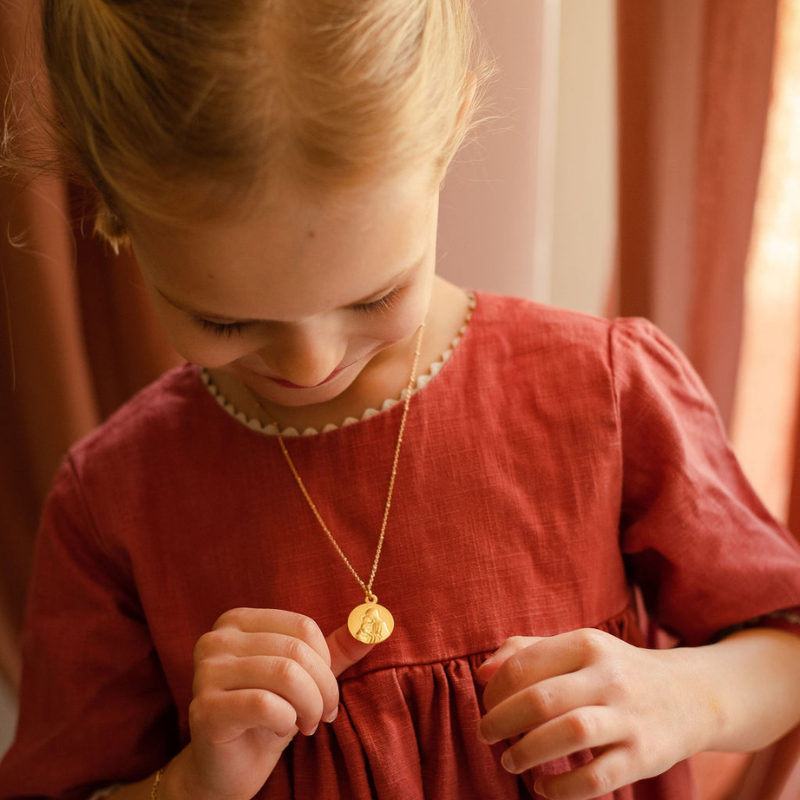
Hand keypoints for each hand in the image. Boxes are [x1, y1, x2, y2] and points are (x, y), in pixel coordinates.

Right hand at [171, 608, 373, 799]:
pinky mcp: (204, 708)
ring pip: (284, 674)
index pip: (303, 627)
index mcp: (238, 621)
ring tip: (307, 724)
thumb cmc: (267, 716)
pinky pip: (264, 704)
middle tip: (324, 715)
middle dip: (323, 688)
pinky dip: (286, 721)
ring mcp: (206, 672)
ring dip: (309, 706)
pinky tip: (281, 731)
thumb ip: (337, 648)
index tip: (325, 690)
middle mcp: (217, 639)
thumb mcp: (305, 676)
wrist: (227, 768)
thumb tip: (377, 622)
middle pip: (295, 650)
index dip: (326, 662)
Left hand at [476, 629, 708, 799]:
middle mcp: (609, 676)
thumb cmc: (614, 671)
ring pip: (569, 734)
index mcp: (587, 643)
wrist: (690, 695)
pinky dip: (563, 787)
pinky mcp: (645, 756)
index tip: (487, 704)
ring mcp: (630, 717)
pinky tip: (543, 787)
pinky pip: (597, 777)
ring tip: (510, 761)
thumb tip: (482, 673)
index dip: (495, 689)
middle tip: (486, 734)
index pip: (524, 663)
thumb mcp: (578, 648)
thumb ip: (528, 651)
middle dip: (501, 720)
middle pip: (541, 699)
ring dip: (528, 752)